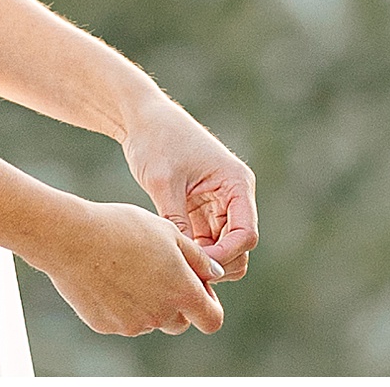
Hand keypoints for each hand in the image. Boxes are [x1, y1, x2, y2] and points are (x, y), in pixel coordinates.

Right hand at [28, 197, 225, 336]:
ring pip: (152, 319)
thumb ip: (198, 259)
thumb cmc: (124, 228)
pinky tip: (111, 276)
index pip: (212, 319)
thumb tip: (216, 275)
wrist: (73, 238)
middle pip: (180, 322)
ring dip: (150, 302)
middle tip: (163, 272)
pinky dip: (124, 304)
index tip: (200, 287)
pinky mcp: (107, 326)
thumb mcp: (170, 233)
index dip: (210, 305)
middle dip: (178, 303)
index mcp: (181, 292)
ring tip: (132, 266)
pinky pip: (124, 319)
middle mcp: (159, 315)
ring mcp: (132, 324)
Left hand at [122, 101, 258, 282]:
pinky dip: (193, 253)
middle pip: (240, 248)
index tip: (195, 265)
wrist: (143, 119)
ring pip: (223, 249)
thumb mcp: (164, 182)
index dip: (224, 256)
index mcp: (236, 184)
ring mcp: (219, 205)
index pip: (246, 234)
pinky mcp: (201, 211)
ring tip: (173, 262)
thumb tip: (187, 260)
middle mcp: (234, 196)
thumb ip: (177, 221)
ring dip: (204, 261)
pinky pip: (206, 242)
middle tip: (182, 269)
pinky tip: (170, 255)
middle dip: (217, 263)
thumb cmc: (157, 140)